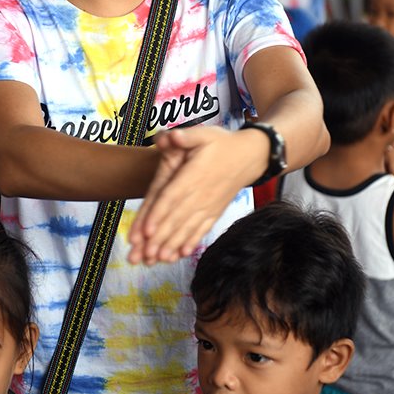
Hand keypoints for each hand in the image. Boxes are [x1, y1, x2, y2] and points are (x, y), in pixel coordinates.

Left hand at [129, 126, 258, 264]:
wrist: (250, 156)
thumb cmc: (223, 143)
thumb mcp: (204, 134)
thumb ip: (186, 136)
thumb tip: (171, 136)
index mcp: (194, 175)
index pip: (172, 197)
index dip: (159, 214)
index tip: (147, 231)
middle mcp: (201, 194)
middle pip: (176, 219)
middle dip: (158, 238)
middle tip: (142, 255)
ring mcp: (209, 206)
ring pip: (187, 228)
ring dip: (171, 245)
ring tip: (157, 260)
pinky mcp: (215, 212)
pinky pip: (202, 229)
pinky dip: (191, 242)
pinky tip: (181, 254)